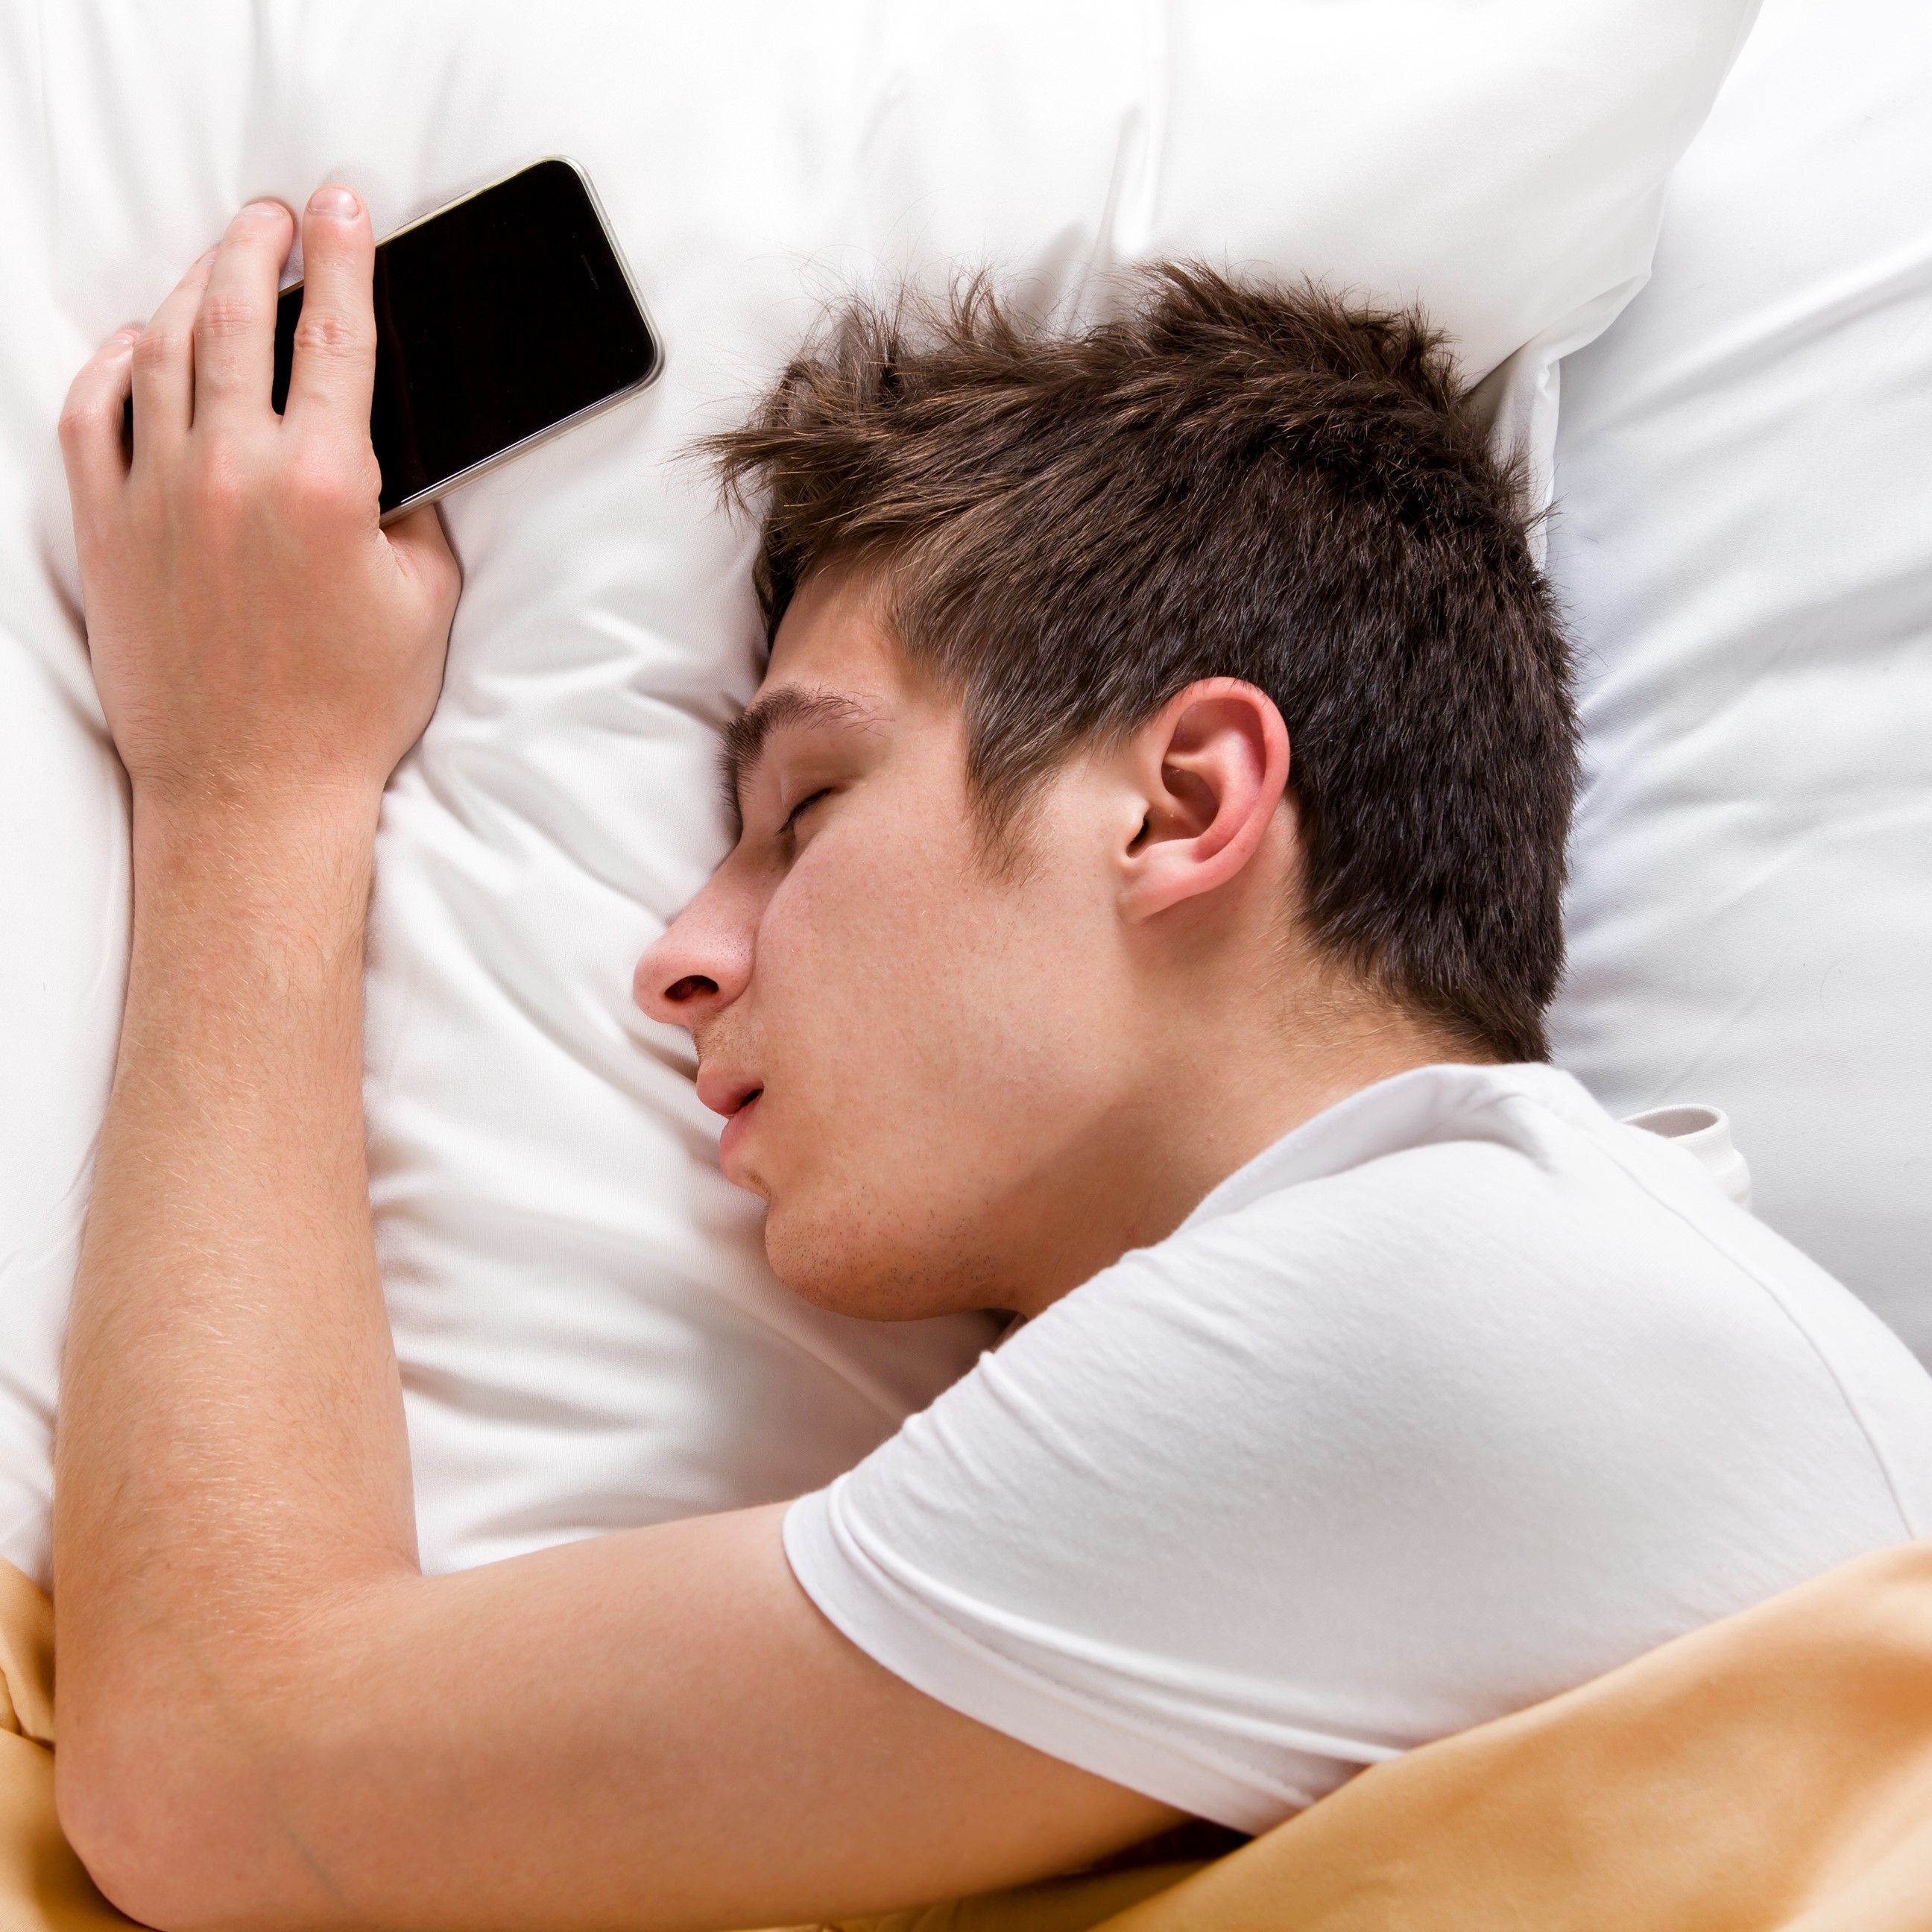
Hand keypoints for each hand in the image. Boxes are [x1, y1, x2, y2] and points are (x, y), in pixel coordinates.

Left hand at [57, 187, 459, 830]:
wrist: (252, 791)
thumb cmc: (349, 710)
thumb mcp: (426, 603)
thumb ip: (418, 511)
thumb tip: (398, 451)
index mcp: (327, 486)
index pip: (338, 336)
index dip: (345, 258)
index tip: (344, 207)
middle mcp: (233, 473)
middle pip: (238, 315)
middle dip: (259, 246)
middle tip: (276, 216)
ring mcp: (158, 495)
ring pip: (161, 348)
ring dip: (191, 288)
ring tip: (218, 265)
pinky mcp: (106, 529)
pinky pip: (91, 413)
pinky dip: (112, 363)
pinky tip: (134, 344)